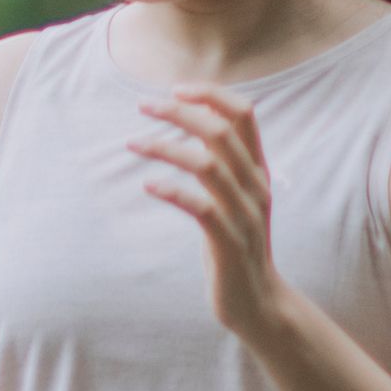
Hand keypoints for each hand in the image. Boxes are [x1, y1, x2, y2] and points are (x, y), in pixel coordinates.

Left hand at [121, 88, 284, 337]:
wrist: (257, 301)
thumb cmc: (234, 243)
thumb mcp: (234, 196)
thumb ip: (222, 161)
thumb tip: (192, 123)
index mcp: (257, 170)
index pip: (244, 114)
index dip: (211, 95)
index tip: (175, 89)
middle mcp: (255, 186)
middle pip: (221, 132)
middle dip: (180, 113)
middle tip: (142, 106)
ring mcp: (244, 214)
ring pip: (209, 165)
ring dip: (167, 148)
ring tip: (133, 143)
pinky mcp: (229, 242)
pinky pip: (201, 208)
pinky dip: (173, 191)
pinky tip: (148, 184)